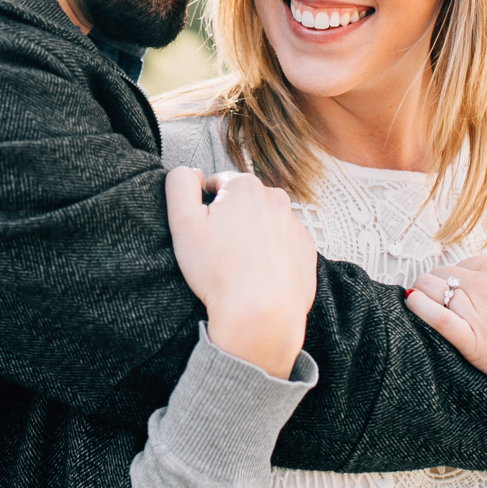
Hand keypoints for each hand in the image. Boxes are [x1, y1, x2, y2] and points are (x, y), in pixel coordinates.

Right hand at [165, 167, 316, 377]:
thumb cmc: (219, 272)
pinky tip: (258, 276)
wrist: (260, 315)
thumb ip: (180, 183)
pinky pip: (283, 245)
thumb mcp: (182, 222)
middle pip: (243, 202)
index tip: (203, 233)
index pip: (218, 183)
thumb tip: (190, 172)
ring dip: (251, 237)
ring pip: (264, 224)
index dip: (205, 207)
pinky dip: (271, 255)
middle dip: (230, 220)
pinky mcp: (306, 250)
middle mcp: (276, 199)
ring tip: (239, 267)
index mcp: (245, 187)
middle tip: (218, 251)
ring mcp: (295, 225)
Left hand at [406, 256, 486, 400]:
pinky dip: (418, 309)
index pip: (458, 266)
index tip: (449, 294)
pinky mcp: (475, 341)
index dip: (450, 281)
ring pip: (430, 291)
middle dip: (432, 288)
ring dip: (422, 297)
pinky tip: (413, 307)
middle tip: (431, 303)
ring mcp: (479, 311)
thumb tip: (476, 283)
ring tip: (421, 308)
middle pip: (438, 276)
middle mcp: (486, 284)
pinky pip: (436, 318)